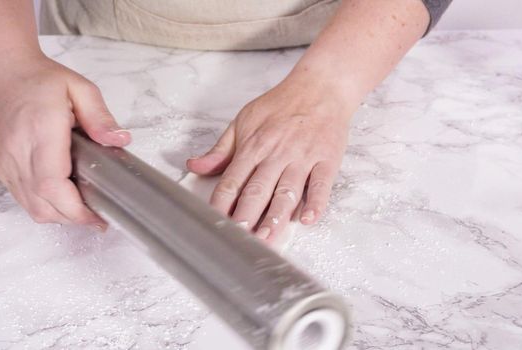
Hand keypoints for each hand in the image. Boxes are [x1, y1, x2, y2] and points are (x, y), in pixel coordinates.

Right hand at [0, 54, 130, 225]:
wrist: (7, 76)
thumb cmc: (42, 82)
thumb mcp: (81, 89)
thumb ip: (101, 117)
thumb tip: (119, 139)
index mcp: (40, 132)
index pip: (51, 184)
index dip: (75, 208)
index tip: (97, 215)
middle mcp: (19, 152)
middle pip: (43, 204)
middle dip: (73, 218)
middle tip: (98, 218)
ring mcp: (8, 163)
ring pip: (32, 208)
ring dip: (60, 217)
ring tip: (85, 212)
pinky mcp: (4, 169)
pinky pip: (24, 200)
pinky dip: (45, 208)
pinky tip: (64, 201)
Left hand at [187, 75, 351, 239]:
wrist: (321, 86)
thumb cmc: (282, 104)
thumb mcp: (244, 120)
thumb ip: (220, 149)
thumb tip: (194, 166)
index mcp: (253, 145)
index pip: (232, 181)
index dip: (222, 205)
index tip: (215, 224)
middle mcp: (276, 153)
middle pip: (257, 190)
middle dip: (247, 217)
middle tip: (239, 241)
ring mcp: (303, 156)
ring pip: (288, 191)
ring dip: (277, 217)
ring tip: (267, 239)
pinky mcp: (327, 158)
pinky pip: (322, 184)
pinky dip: (316, 202)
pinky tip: (308, 219)